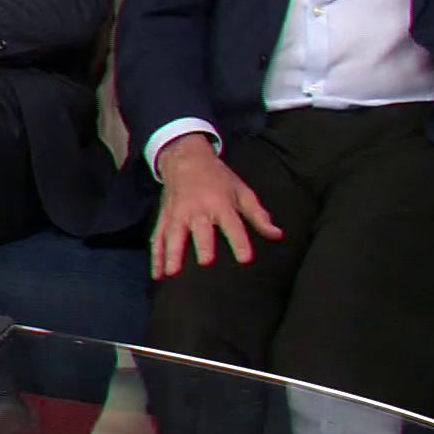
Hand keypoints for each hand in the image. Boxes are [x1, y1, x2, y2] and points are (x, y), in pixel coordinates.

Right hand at [151, 135, 282, 279]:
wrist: (185, 157)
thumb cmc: (218, 177)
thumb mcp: (241, 191)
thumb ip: (258, 215)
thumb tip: (277, 235)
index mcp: (220, 203)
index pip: (232, 224)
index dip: (239, 241)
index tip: (245, 259)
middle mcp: (197, 209)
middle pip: (200, 228)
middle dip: (202, 244)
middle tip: (205, 263)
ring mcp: (178, 213)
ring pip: (174, 234)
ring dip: (172, 253)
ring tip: (172, 274)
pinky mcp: (165, 217)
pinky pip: (158, 238)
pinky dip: (156, 256)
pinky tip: (157, 275)